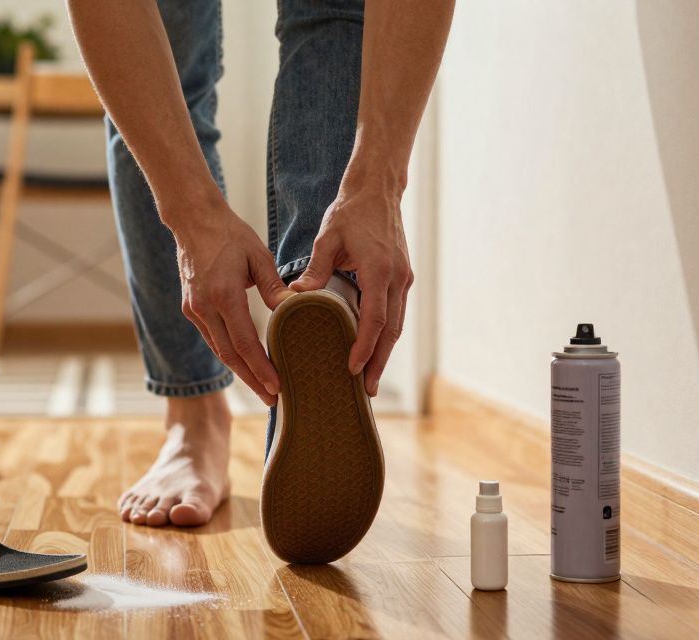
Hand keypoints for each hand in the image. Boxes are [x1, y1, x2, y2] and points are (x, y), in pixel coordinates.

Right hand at [172, 206, 294, 405]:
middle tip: (273, 399)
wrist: (193, 221)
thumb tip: (292, 310)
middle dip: (252, 380)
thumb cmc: (229, 234)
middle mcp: (205, 307)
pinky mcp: (191, 308)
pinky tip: (244, 363)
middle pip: (230, 355)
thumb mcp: (258, 255)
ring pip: (219, 350)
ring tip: (262, 387)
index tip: (276, 386)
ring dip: (240, 371)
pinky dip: (228, 353)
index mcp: (223, 295)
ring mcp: (194, 310)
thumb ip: (274, 286)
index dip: (260, 368)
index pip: (244, 343)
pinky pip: (212, 338)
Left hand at [290, 186, 412, 395]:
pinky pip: (396, 314)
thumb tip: (295, 298)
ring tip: (369, 379)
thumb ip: (315, 270)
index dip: (364, 346)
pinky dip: (386, 335)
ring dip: (384, 353)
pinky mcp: (402, 278)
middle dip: (378, 362)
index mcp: (379, 270)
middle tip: (366, 390)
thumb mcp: (327, 239)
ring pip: (397, 325)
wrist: (378, 190)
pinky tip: (374, 350)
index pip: (374, 319)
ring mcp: (404, 278)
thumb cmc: (350, 213)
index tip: (352, 367)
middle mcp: (397, 278)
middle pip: (391, 331)